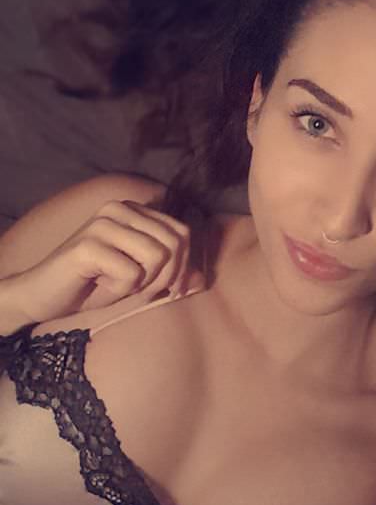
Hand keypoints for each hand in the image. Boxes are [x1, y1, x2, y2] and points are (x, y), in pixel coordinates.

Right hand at [11, 199, 192, 324]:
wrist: (43, 296)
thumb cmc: (93, 286)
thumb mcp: (140, 279)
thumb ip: (171, 275)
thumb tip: (203, 280)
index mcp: (133, 210)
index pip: (182, 232)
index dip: (185, 265)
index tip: (173, 290)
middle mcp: (119, 208)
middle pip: (175, 243)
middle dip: (167, 277)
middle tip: (143, 292)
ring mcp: (102, 224)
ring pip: (157, 257)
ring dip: (143, 284)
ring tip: (119, 286)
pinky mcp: (88, 245)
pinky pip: (131, 275)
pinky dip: (119, 291)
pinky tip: (99, 287)